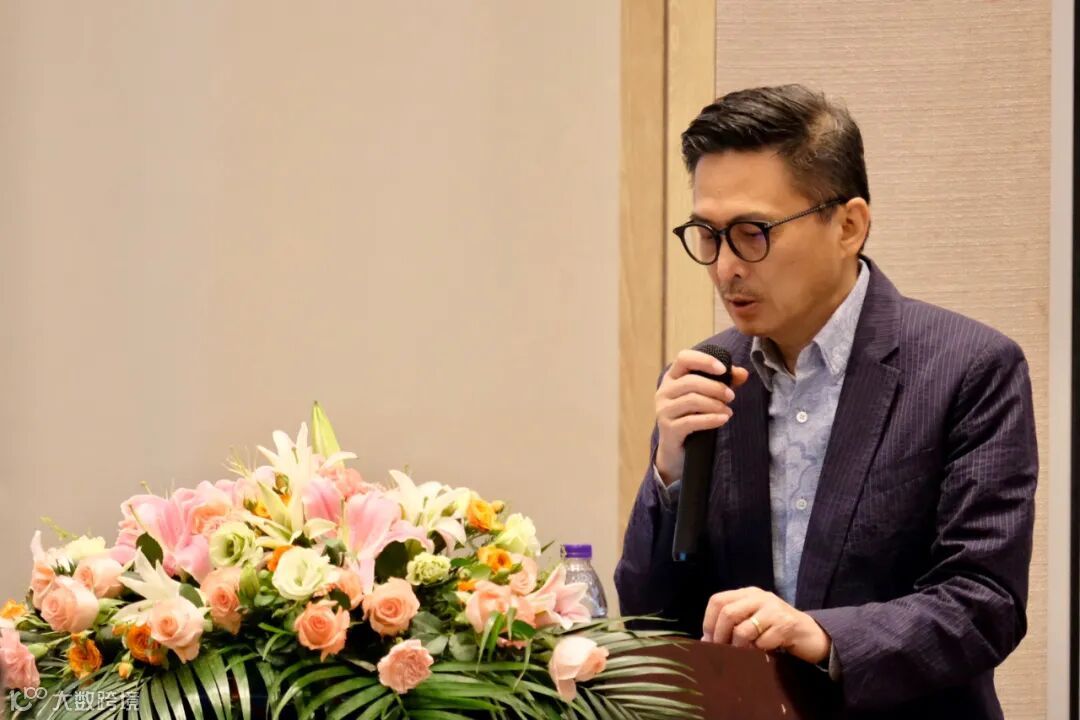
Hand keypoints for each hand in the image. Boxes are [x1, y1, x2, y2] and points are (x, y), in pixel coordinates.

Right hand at [654, 349, 749, 483]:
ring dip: (715, 404)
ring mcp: (664, 410)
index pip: (684, 358)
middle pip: (690, 381)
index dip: (704, 360)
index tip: (723, 369)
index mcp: (672, 377)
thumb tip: (743, 373)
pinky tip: (723, 419)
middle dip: (715, 388)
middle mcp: (664, 391)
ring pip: (692, 400)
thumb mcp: (707, 396)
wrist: (676, 449)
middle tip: (731, 396)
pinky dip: (711, 419)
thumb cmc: (692, 415)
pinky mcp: (668, 429)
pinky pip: (691, 421)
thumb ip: (724, 382)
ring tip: (728, 411)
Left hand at [701, 587, 830, 664]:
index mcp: (748, 593)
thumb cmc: (776, 629)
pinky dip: (757, 651)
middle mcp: (760, 597)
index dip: (708, 622)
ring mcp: (773, 610)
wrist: (811, 634)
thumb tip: (705, 640)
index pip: (718, 600)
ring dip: (738, 647)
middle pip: (728, 613)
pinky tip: (762, 652)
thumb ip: (732, 624)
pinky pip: (762, 642)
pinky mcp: (786, 625)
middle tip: (720, 651)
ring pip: (743, 630)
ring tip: (741, 654)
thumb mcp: (753, 621)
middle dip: (720, 636)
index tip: (708, 641)